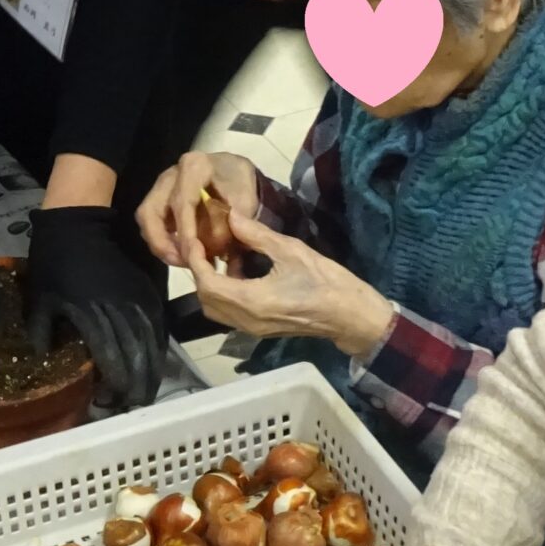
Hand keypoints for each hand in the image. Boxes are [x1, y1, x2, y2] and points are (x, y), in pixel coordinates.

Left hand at [25, 205, 164, 408]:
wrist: (77, 224)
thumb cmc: (54, 263)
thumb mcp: (39, 300)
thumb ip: (43, 333)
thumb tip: (46, 362)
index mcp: (92, 317)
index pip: (112, 362)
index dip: (113, 387)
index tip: (106, 402)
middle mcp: (120, 312)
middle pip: (138, 358)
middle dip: (137, 386)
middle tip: (131, 405)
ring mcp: (136, 301)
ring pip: (152, 344)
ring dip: (151, 371)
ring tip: (146, 391)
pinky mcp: (145, 292)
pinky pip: (158, 326)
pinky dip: (158, 348)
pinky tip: (156, 362)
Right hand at [136, 151, 262, 268]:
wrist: (235, 173)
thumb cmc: (240, 184)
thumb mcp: (246, 199)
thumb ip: (237, 221)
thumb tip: (227, 245)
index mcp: (195, 167)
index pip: (182, 203)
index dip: (185, 232)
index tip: (195, 255)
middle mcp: (171, 175)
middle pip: (151, 212)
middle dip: (162, 242)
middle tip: (183, 262)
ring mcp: (161, 188)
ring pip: (146, 219)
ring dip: (160, 245)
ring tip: (184, 262)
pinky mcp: (158, 200)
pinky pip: (150, 224)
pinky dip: (163, 242)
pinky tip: (181, 254)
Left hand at [182, 206, 393, 356]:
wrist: (351, 316)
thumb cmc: (326, 281)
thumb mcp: (291, 250)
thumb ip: (256, 235)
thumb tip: (231, 215)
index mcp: (252, 301)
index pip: (208, 283)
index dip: (196, 261)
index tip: (194, 239)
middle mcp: (246, 320)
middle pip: (206, 299)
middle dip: (200, 272)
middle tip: (203, 245)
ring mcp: (252, 328)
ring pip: (216, 309)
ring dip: (211, 284)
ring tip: (220, 256)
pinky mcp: (260, 329)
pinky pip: (230, 313)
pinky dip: (224, 293)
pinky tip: (238, 272)